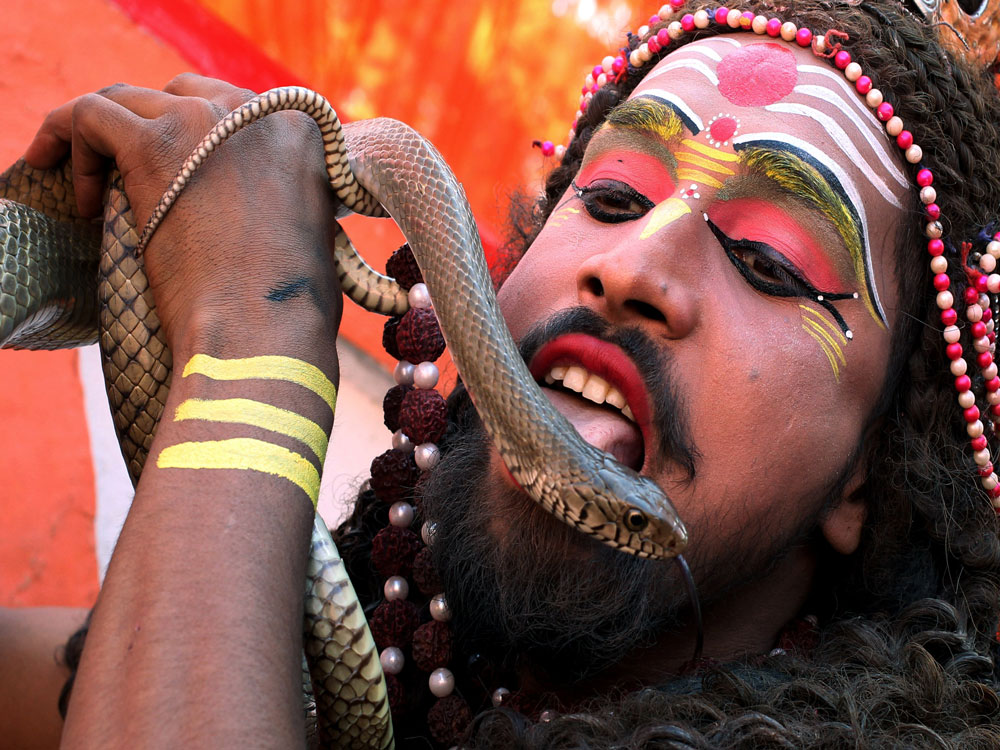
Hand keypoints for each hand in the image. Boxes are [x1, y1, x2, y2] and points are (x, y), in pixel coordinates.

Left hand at [23, 74, 341, 355]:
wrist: (262, 333)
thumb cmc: (290, 308)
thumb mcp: (315, 235)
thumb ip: (295, 198)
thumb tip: (271, 205)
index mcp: (300, 131)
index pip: (235, 109)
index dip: (204, 142)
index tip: (186, 180)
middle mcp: (256, 112)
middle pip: (183, 95)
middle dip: (156, 132)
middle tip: (139, 180)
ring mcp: (203, 122)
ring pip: (130, 100)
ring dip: (105, 138)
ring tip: (90, 185)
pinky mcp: (153, 144)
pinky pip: (91, 116)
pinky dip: (71, 141)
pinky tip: (77, 194)